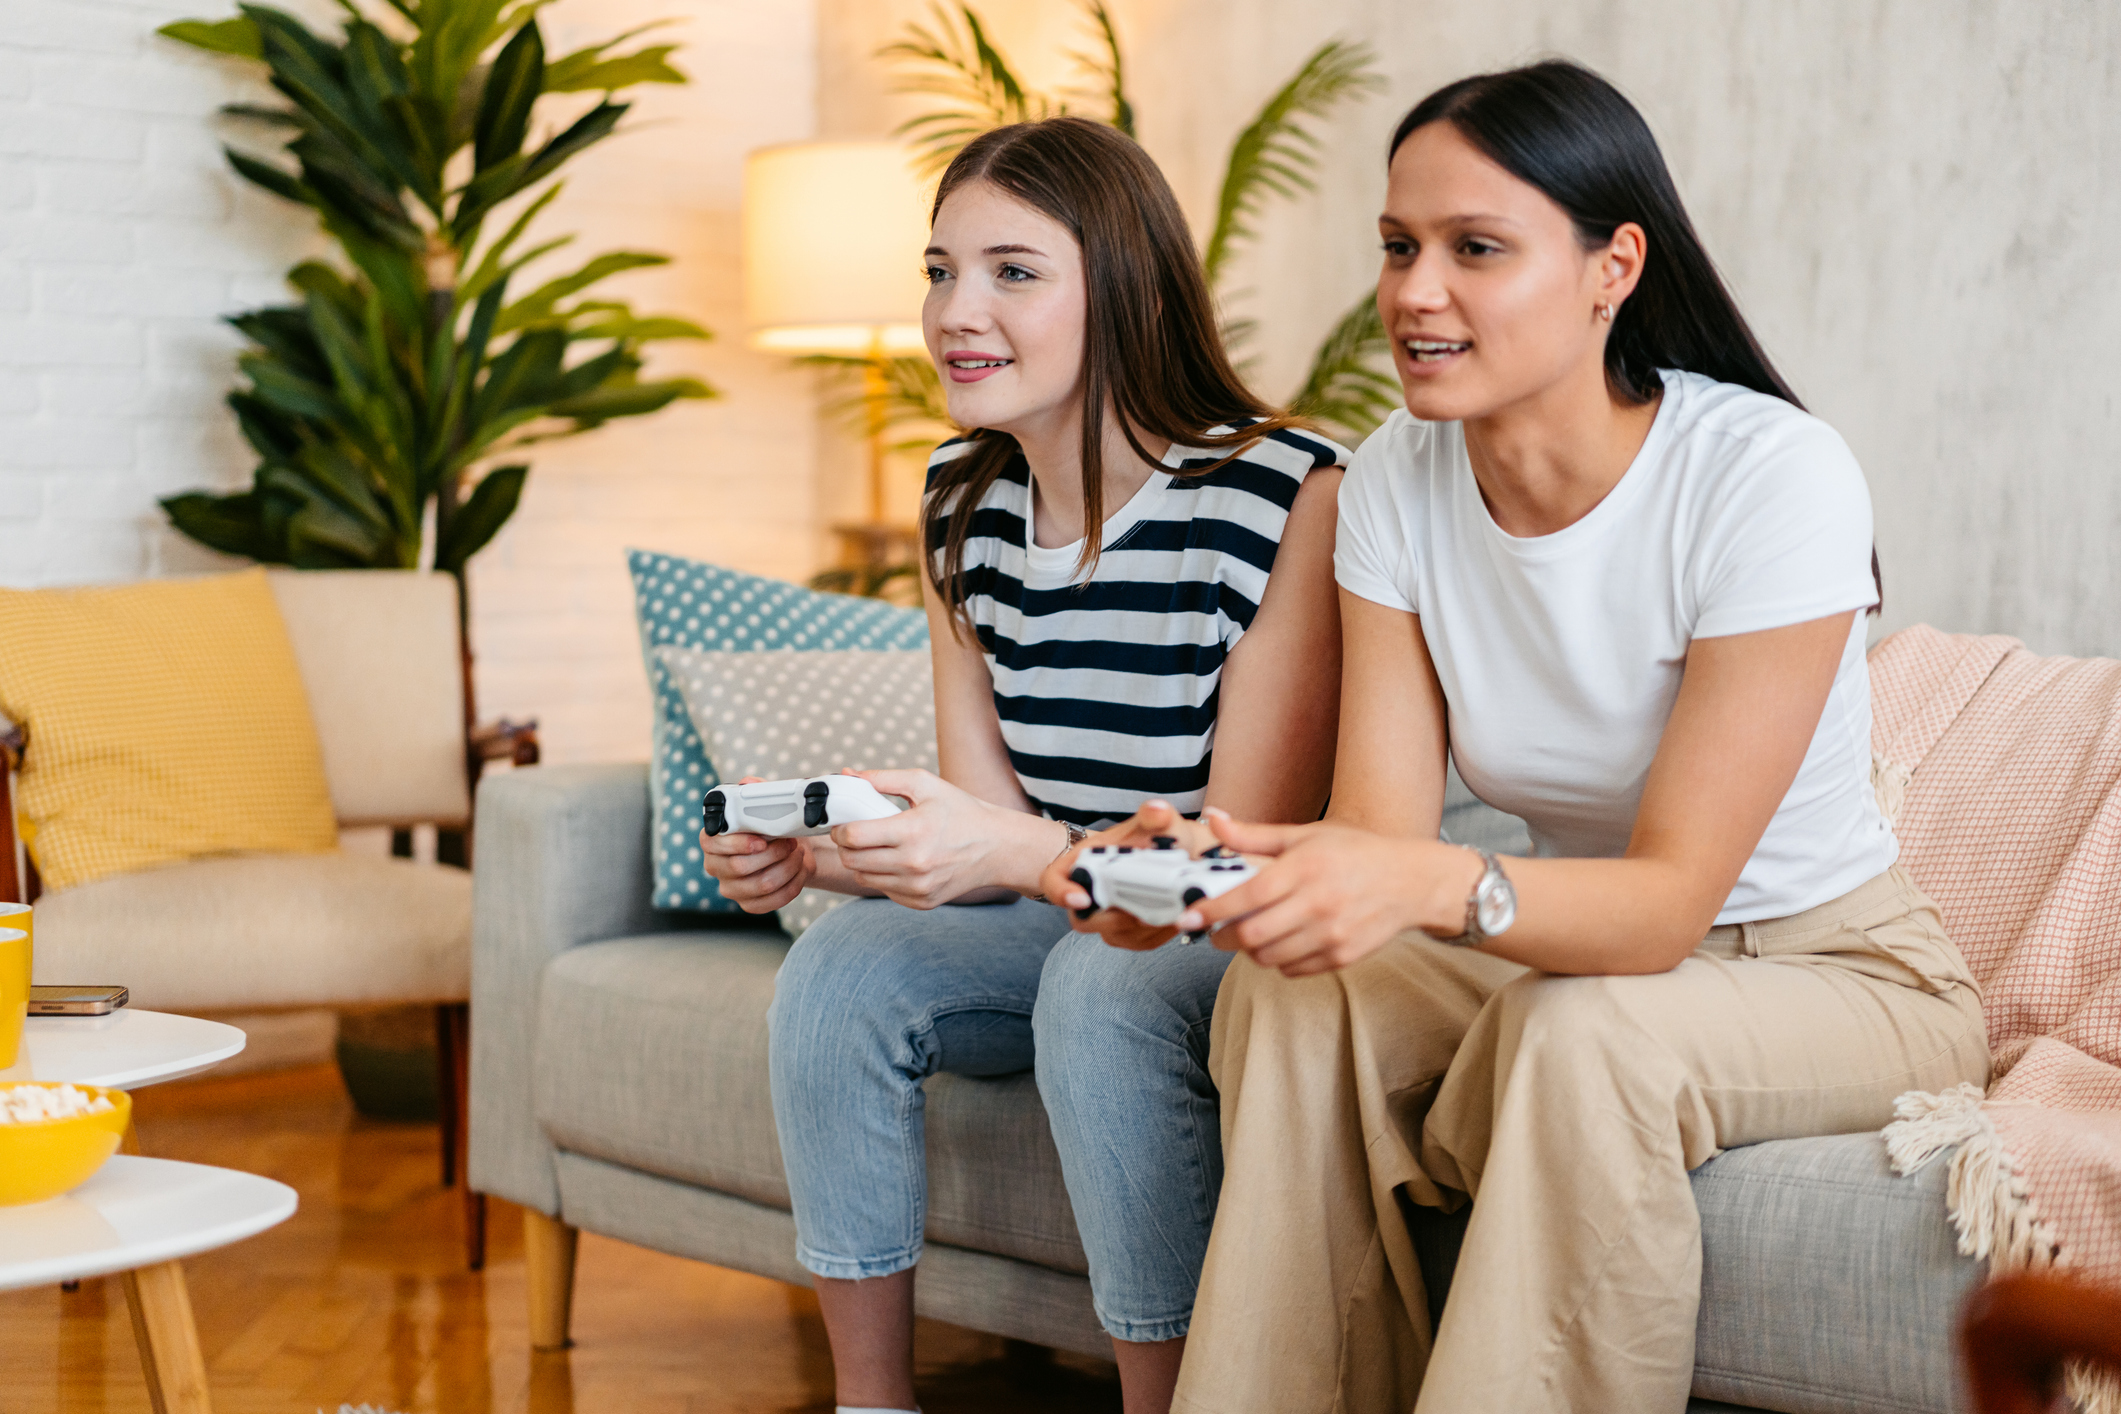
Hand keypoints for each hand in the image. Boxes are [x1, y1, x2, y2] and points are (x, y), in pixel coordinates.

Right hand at [698, 777, 816, 913]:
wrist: (793, 848)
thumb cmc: (773, 825)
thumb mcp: (767, 804)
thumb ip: (756, 791)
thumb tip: (748, 783)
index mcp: (712, 840)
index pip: (711, 844)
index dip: (737, 843)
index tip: (762, 840)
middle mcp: (716, 866)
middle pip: (739, 867)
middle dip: (773, 853)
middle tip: (791, 842)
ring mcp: (731, 888)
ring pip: (761, 885)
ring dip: (787, 868)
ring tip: (798, 854)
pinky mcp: (749, 904)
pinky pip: (770, 903)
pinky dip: (792, 886)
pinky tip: (800, 871)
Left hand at [831, 768, 1038, 909]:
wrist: (997, 847)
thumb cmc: (961, 812)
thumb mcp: (924, 785)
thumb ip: (883, 779)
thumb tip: (848, 776)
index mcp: (913, 831)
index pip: (853, 837)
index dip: (840, 828)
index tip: (843, 822)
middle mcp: (914, 864)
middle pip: (852, 860)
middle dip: (847, 845)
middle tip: (857, 833)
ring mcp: (917, 887)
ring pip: (863, 878)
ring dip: (862, 862)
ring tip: (879, 846)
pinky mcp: (921, 902)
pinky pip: (883, 890)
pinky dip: (883, 876)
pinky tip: (899, 861)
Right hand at [1040, 800, 1223, 951]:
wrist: (1170, 854)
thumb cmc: (1155, 836)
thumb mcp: (1156, 822)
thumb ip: (1156, 815)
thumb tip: (1157, 811)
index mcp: (1080, 863)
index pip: (1054, 881)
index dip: (1062, 892)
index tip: (1083, 898)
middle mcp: (1087, 893)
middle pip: (1084, 920)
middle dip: (1115, 919)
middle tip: (1144, 912)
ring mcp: (1105, 917)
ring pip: (1113, 935)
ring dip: (1140, 929)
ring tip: (1170, 914)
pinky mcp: (1126, 933)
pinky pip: (1135, 943)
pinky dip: (1156, 936)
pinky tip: (1175, 920)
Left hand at [1180, 809, 1483, 976]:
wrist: (1411, 882)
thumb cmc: (1354, 853)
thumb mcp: (1305, 835)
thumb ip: (1255, 836)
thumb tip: (1213, 819)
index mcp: (1304, 868)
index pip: (1245, 896)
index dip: (1211, 910)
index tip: (1188, 917)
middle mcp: (1317, 903)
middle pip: (1251, 935)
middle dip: (1223, 938)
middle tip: (1215, 931)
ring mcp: (1331, 934)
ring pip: (1268, 957)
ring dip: (1250, 950)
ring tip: (1250, 934)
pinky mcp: (1342, 956)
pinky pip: (1292, 969)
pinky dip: (1277, 960)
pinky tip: (1281, 942)